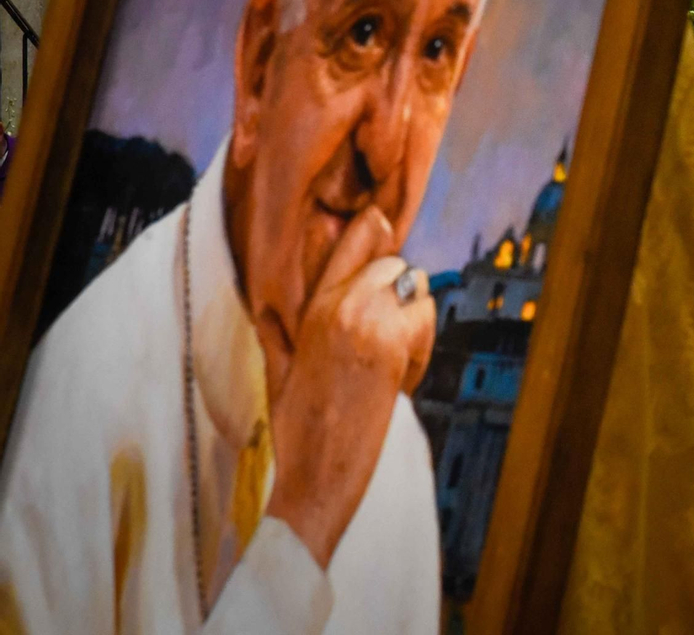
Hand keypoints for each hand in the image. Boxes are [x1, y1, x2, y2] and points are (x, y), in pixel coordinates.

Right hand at [264, 207, 435, 567]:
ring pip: (416, 289)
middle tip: (388, 344)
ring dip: (415, 326)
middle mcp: (335, 304)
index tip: (381, 218)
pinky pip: (425, 318)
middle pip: (395, 263)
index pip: (348, 246)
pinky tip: (400, 381)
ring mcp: (362, 319)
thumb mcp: (279, 370)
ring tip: (392, 367)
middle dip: (402, 298)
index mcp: (307, 308)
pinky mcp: (388, 343)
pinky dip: (422, 350)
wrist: (311, 476)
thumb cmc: (298, 431)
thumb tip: (268, 310)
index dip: (371, 230)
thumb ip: (281, 331)